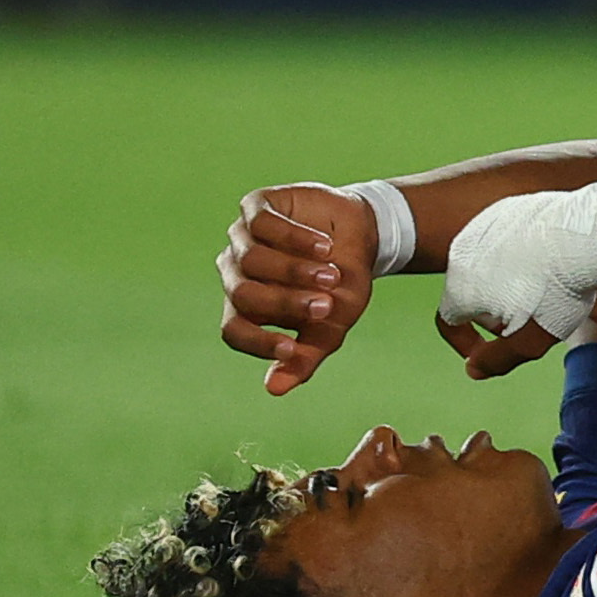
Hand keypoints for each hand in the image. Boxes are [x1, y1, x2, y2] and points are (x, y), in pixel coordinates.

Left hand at [217, 183, 376, 394]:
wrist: (363, 232)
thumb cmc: (342, 282)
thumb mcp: (333, 323)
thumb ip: (306, 356)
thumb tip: (273, 390)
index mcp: (247, 306)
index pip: (233, 330)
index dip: (256, 343)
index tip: (290, 348)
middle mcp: (237, 272)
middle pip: (242, 293)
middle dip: (286, 302)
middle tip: (326, 304)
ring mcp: (243, 237)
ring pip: (251, 258)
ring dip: (294, 269)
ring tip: (331, 271)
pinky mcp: (257, 206)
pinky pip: (262, 223)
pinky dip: (294, 237)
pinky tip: (323, 244)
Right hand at [435, 182, 596, 381]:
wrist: (588, 237)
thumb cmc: (559, 292)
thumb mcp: (530, 340)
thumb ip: (497, 359)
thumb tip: (474, 368)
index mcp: (460, 288)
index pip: (448, 322)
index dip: (465, 342)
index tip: (487, 349)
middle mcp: (462, 253)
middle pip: (468, 291)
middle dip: (489, 311)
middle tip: (522, 319)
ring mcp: (485, 225)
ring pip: (486, 263)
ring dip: (503, 280)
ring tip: (539, 289)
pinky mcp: (509, 207)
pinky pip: (506, 238)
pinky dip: (519, 253)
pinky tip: (547, 261)